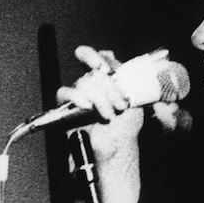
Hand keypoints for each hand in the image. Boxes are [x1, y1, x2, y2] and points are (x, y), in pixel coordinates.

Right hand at [57, 45, 155, 161]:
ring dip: (100, 100)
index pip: (96, 56)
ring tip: (111, 115)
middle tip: (121, 106)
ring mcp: (80, 93)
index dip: (96, 57)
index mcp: (109, 77)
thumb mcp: (138, 101)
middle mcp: (93, 82)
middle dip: (109, 89)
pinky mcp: (68, 106)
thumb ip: (135, 83)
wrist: (117, 146)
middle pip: (93, 72)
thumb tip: (126, 66)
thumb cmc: (128, 123)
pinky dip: (76, 97)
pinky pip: (64, 93)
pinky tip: (88, 106)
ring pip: (83, 83)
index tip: (106, 69)